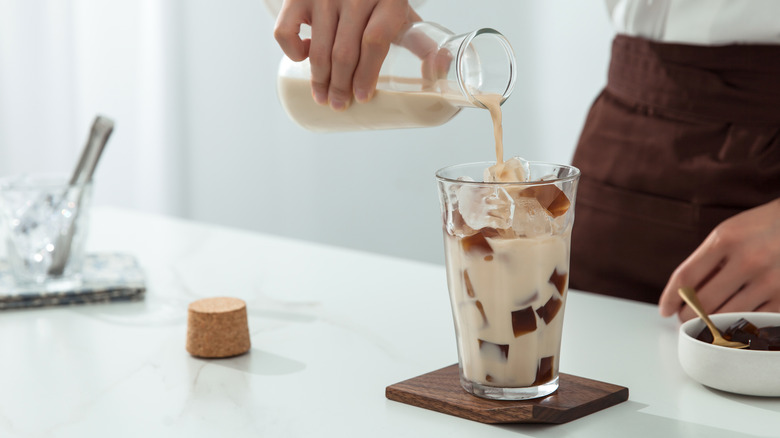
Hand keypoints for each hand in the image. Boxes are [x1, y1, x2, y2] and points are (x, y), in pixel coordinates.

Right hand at [274, 0, 420, 110]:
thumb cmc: (379, 0)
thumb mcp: (401, 15)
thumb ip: (421, 42)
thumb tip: (443, 68)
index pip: (375, 42)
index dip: (367, 75)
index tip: (362, 97)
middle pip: (345, 53)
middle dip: (341, 87)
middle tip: (340, 105)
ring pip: (318, 49)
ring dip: (319, 80)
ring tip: (323, 97)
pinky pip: (285, 31)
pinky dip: (292, 51)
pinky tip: (303, 58)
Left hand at [659, 199, 779, 320]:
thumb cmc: (758, 230)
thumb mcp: (727, 234)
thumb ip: (706, 263)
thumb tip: (682, 298)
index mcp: (726, 240)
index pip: (686, 277)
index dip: (670, 298)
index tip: (665, 310)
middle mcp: (749, 260)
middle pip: (703, 302)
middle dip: (687, 316)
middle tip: (685, 319)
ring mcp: (771, 280)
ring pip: (727, 317)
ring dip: (710, 325)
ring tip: (705, 323)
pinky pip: (753, 322)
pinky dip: (738, 327)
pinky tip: (732, 325)